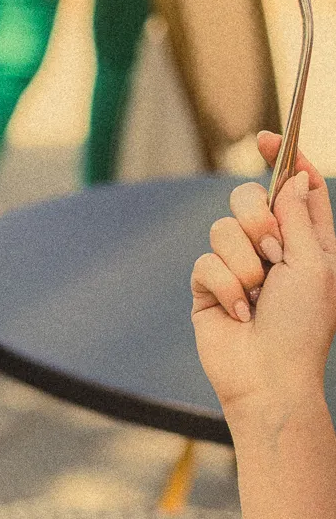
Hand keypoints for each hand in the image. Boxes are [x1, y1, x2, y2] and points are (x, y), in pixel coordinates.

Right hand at [190, 132, 335, 417]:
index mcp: (310, 242)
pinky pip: (204, 262)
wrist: (268, 380)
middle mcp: (273, 250)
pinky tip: (237, 314)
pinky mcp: (209, 287)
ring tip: (255, 296)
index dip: (282, 159)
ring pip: (222, 228)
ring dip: (242, 263)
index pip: (296, 187)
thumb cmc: (302, 328)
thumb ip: (300, 217)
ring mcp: (238, 267)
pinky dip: (223, 288)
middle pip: (250, 199)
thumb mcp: (314, 265)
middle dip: (257, 220)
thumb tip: (294, 177)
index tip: (266, 138)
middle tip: (273, 252)